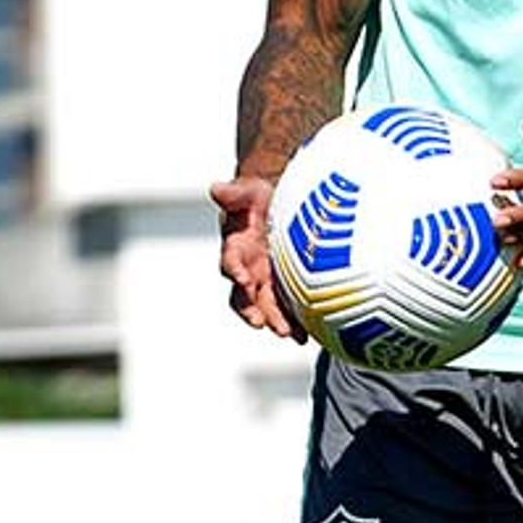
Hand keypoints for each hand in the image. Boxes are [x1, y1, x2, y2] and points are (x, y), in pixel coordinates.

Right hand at [210, 175, 306, 344]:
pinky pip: (285, 309)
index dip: (235, 271)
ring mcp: (264, 281)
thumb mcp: (247, 192)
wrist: (275, 203)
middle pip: (245, 295)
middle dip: (253, 309)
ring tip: (288, 334)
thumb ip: (234, 194)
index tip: (243, 279)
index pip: (230, 262)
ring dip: (274, 321)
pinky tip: (306, 334)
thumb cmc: (256, 197)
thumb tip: (216, 189)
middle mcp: (246, 269)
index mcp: (235, 248)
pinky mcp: (281, 287)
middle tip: (262, 322)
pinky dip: (294, 323)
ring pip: (265, 307)